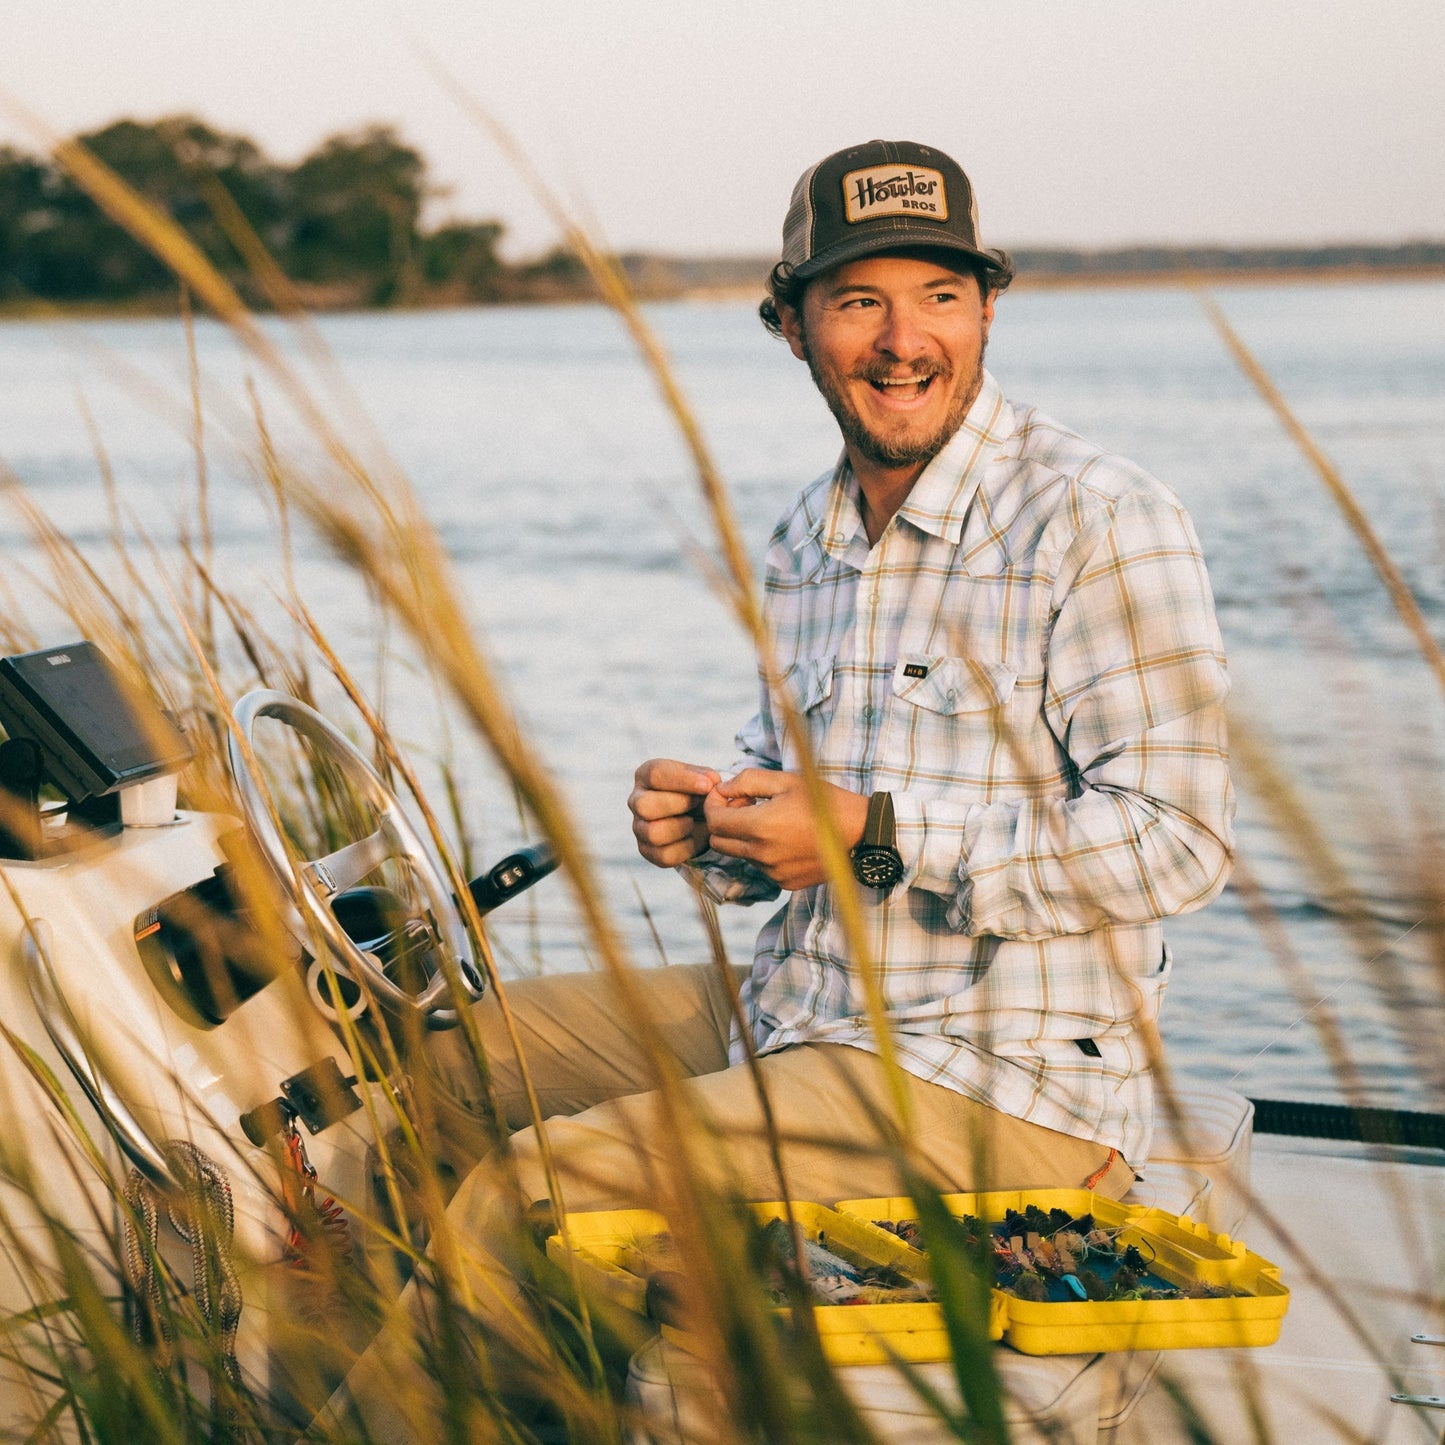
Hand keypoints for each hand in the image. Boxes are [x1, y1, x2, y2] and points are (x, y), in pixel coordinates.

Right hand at [629, 758, 721, 867]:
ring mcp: (639, 827)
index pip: (655, 774)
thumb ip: (707, 777)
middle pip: (644, 805)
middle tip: (699, 803)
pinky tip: (694, 837)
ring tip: (695, 821)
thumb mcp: (702, 777)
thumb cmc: (696, 791)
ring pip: (653, 833)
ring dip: (682, 828)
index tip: (708, 785)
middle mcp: (636, 801)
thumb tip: (711, 780)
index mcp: (645, 775)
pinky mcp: (647, 850)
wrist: (699, 816)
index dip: (683, 780)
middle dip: (678, 805)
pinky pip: (665, 855)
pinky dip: (686, 848)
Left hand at [704, 769, 868, 890]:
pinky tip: (786, 837)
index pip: (713, 821)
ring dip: (744, 837)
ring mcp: (772, 872)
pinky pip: (761, 867)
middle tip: (745, 805)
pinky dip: (763, 852)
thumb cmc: (825, 803)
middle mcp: (762, 855)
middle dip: (724, 821)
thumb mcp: (787, 780)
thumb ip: (748, 781)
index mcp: (759, 827)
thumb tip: (723, 788)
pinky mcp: (784, 883)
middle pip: (718, 842)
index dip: (713, 804)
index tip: (725, 793)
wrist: (862, 835)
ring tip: (771, 819)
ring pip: (740, 855)